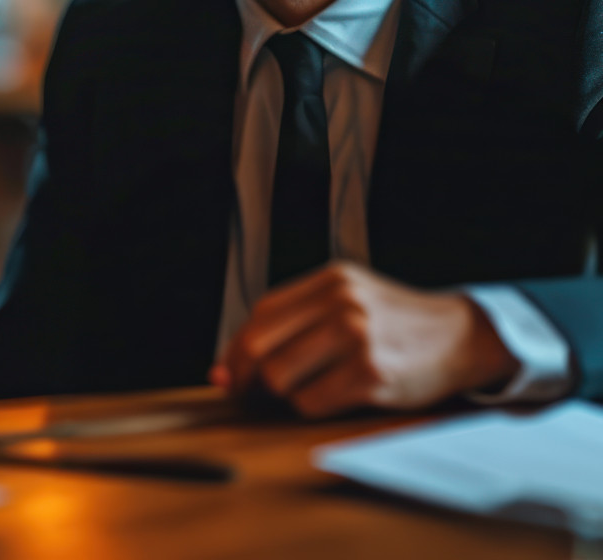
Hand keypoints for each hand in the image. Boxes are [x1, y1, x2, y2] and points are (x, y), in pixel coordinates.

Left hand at [210, 262, 518, 417]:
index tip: (226, 371)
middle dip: (246, 376)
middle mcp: (341, 303)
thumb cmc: (396, 322)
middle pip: (261, 346)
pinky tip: (327, 398)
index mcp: (330, 280)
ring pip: (281, 377)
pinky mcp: (371, 375)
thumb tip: (230, 363)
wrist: (462, 336)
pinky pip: (311, 401)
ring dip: (281, 394)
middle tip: (245, 393)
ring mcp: (357, 338)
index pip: (261, 314)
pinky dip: (309, 407)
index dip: (236, 348)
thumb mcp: (349, 298)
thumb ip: (298, 319)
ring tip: (299, 392)